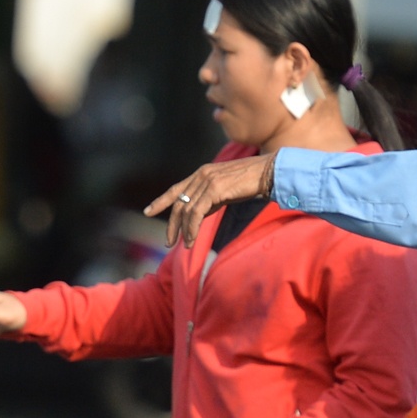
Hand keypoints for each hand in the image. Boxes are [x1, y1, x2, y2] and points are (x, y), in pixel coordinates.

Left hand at [144, 150, 275, 246]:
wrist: (268, 172)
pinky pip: (196, 213)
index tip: (148, 211)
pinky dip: (191, 229)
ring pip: (186, 211)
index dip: (161, 201)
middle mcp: (201, 175)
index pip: (176, 189)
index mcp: (202, 173)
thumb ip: (210, 199)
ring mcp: (206, 181)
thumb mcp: (225, 190)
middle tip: (168, 242)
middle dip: (172, 224)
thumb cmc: (251, 182)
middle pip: (178, 203)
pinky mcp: (214, 189)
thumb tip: (198, 215)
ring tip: (185, 245)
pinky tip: (191, 240)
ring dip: (183, 231)